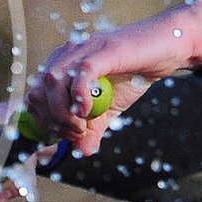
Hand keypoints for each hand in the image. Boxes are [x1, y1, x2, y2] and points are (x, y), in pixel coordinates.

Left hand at [24, 0, 201, 153]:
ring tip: (84, 125)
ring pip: (52, 82)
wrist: (167, 49)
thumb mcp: (110, 108)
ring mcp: (83, 49)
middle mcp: (67, 54)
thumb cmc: (135, 73)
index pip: (34, 97)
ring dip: (63, 113)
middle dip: (53, 121)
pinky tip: (89, 110)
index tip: (68, 135)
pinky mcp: (102, 50)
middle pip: (37, 92)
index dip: (45, 122)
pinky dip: (79, 96)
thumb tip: (83, 151)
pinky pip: (79, 73)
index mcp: (62, 66)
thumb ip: (94, 128)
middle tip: (78, 132)